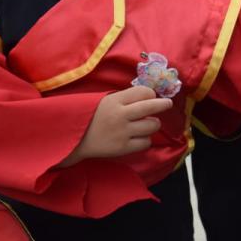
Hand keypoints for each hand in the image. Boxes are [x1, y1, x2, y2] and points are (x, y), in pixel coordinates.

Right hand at [58, 86, 172, 166]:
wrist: (73, 139)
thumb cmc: (87, 117)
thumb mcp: (102, 101)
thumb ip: (121, 99)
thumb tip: (144, 98)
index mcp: (114, 100)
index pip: (143, 92)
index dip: (150, 94)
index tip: (150, 97)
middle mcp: (121, 115)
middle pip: (152, 107)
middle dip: (163, 104)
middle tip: (167, 104)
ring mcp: (123, 132)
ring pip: (152, 125)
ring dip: (152, 124)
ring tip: (146, 124)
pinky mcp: (123, 148)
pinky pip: (145, 143)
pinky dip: (144, 140)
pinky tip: (137, 137)